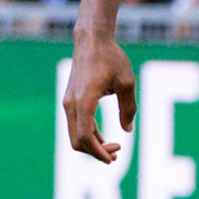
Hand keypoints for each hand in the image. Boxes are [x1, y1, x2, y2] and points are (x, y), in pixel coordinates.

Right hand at [63, 29, 133, 162]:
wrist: (92, 40)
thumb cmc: (110, 58)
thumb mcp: (126, 82)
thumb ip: (129, 107)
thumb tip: (128, 130)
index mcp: (84, 101)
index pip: (84, 137)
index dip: (98, 152)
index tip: (112, 159)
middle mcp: (72, 104)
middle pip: (77, 141)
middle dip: (96, 152)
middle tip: (117, 154)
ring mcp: (69, 102)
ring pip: (76, 135)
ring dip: (93, 145)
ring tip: (114, 150)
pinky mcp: (71, 100)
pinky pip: (77, 124)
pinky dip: (89, 134)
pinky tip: (104, 137)